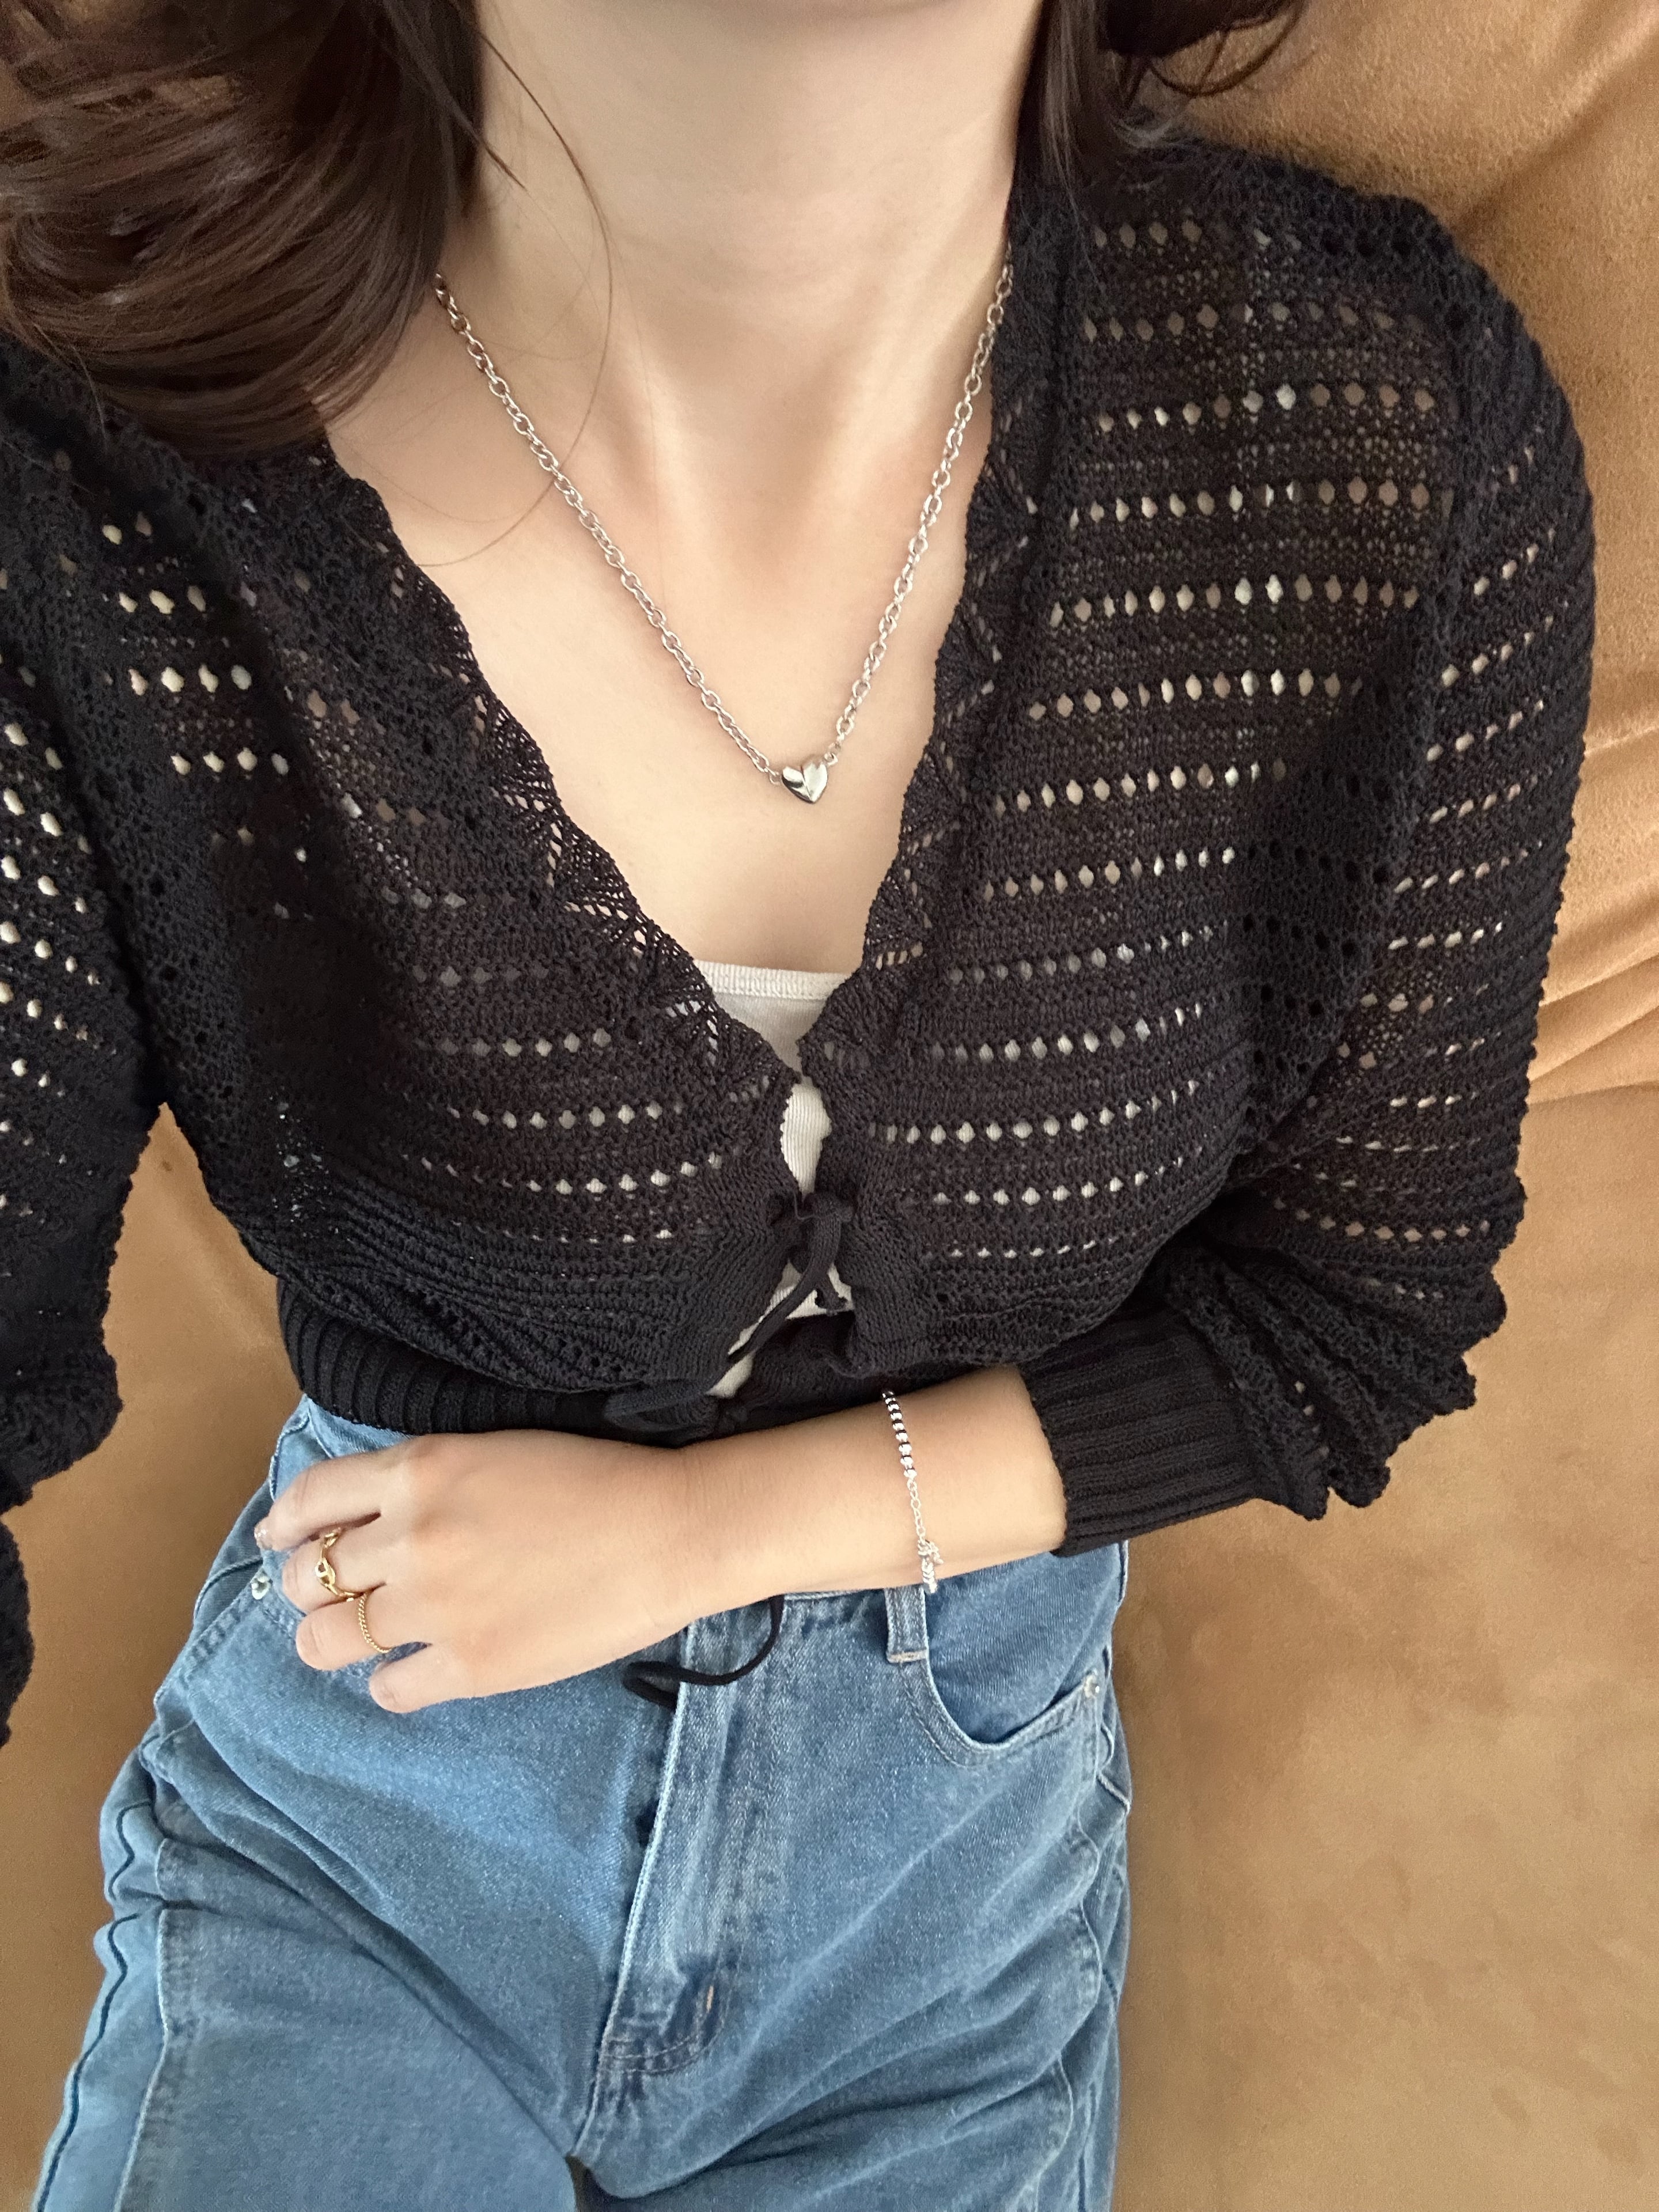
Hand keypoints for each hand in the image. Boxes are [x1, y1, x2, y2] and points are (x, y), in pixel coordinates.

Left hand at [252, 1428, 708, 1712]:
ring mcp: (437, 1607)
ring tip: (359, 1638)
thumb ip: (423, 1480)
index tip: (278, 1539)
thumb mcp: (491, 1451)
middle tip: (334, 1594)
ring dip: (333, 1640)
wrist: (669, 1531)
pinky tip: (413, 1670)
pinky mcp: (470, 1665)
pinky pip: (389, 1688)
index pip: (310, 1497)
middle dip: (311, 1587)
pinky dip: (390, 1682)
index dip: (284, 1522)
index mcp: (420, 1470)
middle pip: (309, 1575)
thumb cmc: (595, 1479)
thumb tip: (364, 1521)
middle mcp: (413, 1537)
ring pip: (329, 1640)